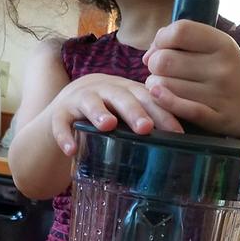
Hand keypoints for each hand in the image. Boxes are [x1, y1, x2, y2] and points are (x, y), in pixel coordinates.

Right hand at [50, 72, 182, 154]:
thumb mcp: (124, 114)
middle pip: (120, 96)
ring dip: (99, 113)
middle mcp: (102, 89)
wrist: (62, 113)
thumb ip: (145, 122)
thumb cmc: (103, 118)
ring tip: (108, 126)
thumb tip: (181, 145)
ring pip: (89, 102)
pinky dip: (65, 136)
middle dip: (134, 111)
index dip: (161, 112)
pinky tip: (71, 150)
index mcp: (124, 90)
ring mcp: (78, 99)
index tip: (177, 131)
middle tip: (145, 127)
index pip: (146, 97)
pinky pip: (60, 124)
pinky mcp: (58, 114)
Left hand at [143, 20, 239, 141]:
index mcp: (223, 44)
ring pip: (167, 86)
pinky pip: (182, 109)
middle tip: (156, 71)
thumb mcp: (220, 49)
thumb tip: (151, 50)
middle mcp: (222, 68)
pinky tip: (158, 97)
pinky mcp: (216, 119)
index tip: (157, 50)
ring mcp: (220, 95)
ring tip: (159, 86)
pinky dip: (164, 101)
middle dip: (153, 65)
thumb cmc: (231, 75)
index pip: (180, 31)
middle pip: (166, 60)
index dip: (160, 40)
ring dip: (154, 85)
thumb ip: (189, 41)